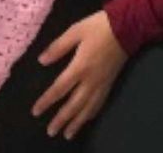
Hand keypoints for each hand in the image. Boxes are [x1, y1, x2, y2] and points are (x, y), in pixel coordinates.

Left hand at [31, 11, 127, 139]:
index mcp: (79, 67)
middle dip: (61, 119)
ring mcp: (101, 84)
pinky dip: (91, 114)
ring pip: (87, 109)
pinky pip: (99, 104)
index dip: (47, 101)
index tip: (36, 112)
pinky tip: (86, 120)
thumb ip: (58, 47)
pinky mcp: (110, 83)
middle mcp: (90, 80)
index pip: (59, 89)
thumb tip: (41, 61)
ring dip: (76, 123)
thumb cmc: (98, 27)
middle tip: (50, 132)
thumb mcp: (75, 31)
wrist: (126, 27)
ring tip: (67, 134)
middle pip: (73, 105)